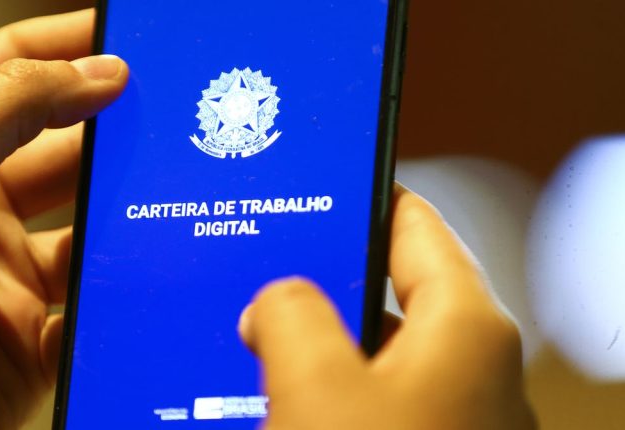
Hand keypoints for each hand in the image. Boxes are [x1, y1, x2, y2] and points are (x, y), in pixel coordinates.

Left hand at [0, 10, 126, 428]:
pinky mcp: (34, 323)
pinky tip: (142, 267)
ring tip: (167, 187)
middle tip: (169, 112)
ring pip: (89, 220)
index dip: (68, 46)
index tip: (126, 38)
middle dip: (114, 128)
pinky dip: (119, 285)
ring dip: (124, 208)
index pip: (9, 69)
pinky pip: (93, 294)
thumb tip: (99, 72)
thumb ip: (16, 104)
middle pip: (62, 143)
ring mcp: (6, 262)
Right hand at [240, 185, 536, 429]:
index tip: (328, 178)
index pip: (417, 224)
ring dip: (324, 350)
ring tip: (266, 347)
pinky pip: (378, 400)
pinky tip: (291, 403)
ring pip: (379, 355)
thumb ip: (289, 315)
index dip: (367, 195)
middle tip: (271, 273)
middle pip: (393, 293)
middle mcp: (476, 369)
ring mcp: (458, 413)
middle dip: (328, 285)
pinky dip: (336, 394)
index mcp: (468, 330)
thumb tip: (277, 301)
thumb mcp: (314, 386)